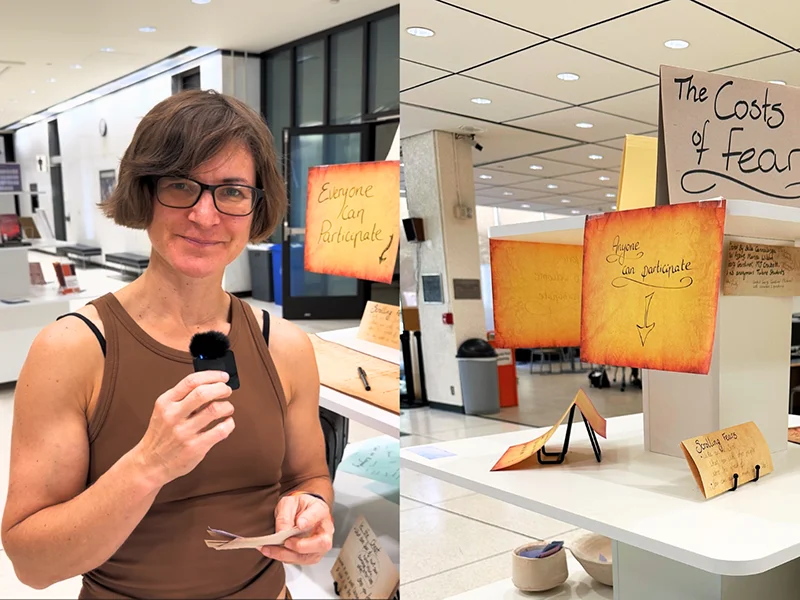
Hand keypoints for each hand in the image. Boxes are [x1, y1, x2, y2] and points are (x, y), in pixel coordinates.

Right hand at [132, 370, 234, 487]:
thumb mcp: (163, 410)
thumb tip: (211, 384)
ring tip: (227, 408)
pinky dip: (229, 424)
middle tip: (227, 391)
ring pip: (214, 410)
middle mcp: (173, 415)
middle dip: (221, 388)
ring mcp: (184, 432)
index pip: (191, 381)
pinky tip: (227, 423)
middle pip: (203, 393)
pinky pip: (220, 431)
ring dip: (227, 406)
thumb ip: (182, 397)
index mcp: (166, 402)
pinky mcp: (195, 447)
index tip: (223, 377)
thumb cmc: (161, 435)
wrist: (150, 463)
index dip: (212, 376)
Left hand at [261, 494, 332, 564]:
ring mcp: (319, 545)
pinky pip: (299, 561)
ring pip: (309, 557)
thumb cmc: (298, 507)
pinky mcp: (311, 555)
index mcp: (320, 511)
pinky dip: (284, 557)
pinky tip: (272, 551)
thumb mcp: (289, 503)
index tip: (299, 524)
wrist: (302, 513)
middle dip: (301, 546)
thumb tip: (282, 532)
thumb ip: (285, 516)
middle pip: (321, 543)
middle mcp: (325, 530)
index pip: (318, 515)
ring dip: (287, 555)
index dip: (309, 520)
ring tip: (270, 549)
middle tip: (286, 542)